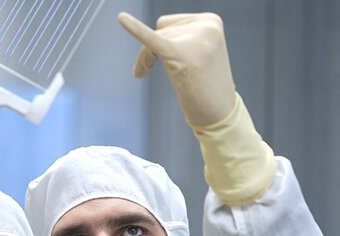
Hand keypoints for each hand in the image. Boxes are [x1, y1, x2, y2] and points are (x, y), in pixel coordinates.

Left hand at [118, 12, 234, 126]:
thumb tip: (148, 34)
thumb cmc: (205, 84)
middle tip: (146, 71)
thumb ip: (178, 36)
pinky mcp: (181, 55)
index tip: (163, 59)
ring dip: (146, 58)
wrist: (218, 112)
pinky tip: (121, 18)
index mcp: (211, 21)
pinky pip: (152, 40)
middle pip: (161, 30)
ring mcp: (197, 40)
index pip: (169, 23)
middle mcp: (206, 26)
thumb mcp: (197, 51)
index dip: (161, 42)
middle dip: (151, 51)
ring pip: (154, 38)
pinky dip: (135, 29)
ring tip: (146, 75)